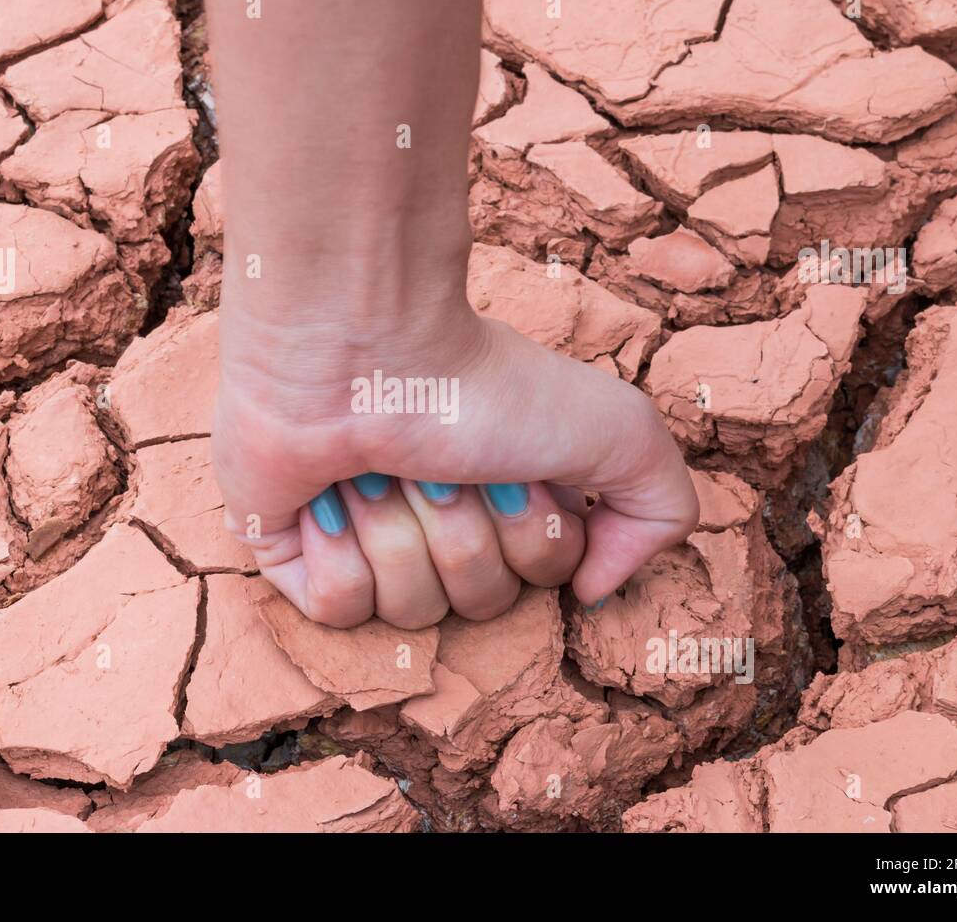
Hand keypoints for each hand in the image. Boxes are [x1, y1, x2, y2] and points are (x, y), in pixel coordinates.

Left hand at [213, 283, 698, 628]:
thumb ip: (661, 513)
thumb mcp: (620, 431)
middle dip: (466, 532)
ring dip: (401, 531)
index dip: (537, 535)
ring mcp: (367, 543)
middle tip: (439, 465)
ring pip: (408, 610)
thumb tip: (591, 590)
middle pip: (479, 603)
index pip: (544, 582)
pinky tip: (332, 496)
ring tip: (378, 468)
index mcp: (509, 504)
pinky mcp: (295, 556)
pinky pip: (339, 610)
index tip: (513, 469)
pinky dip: (341, 552)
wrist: (361, 346)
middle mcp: (442, 527)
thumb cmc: (482, 385)